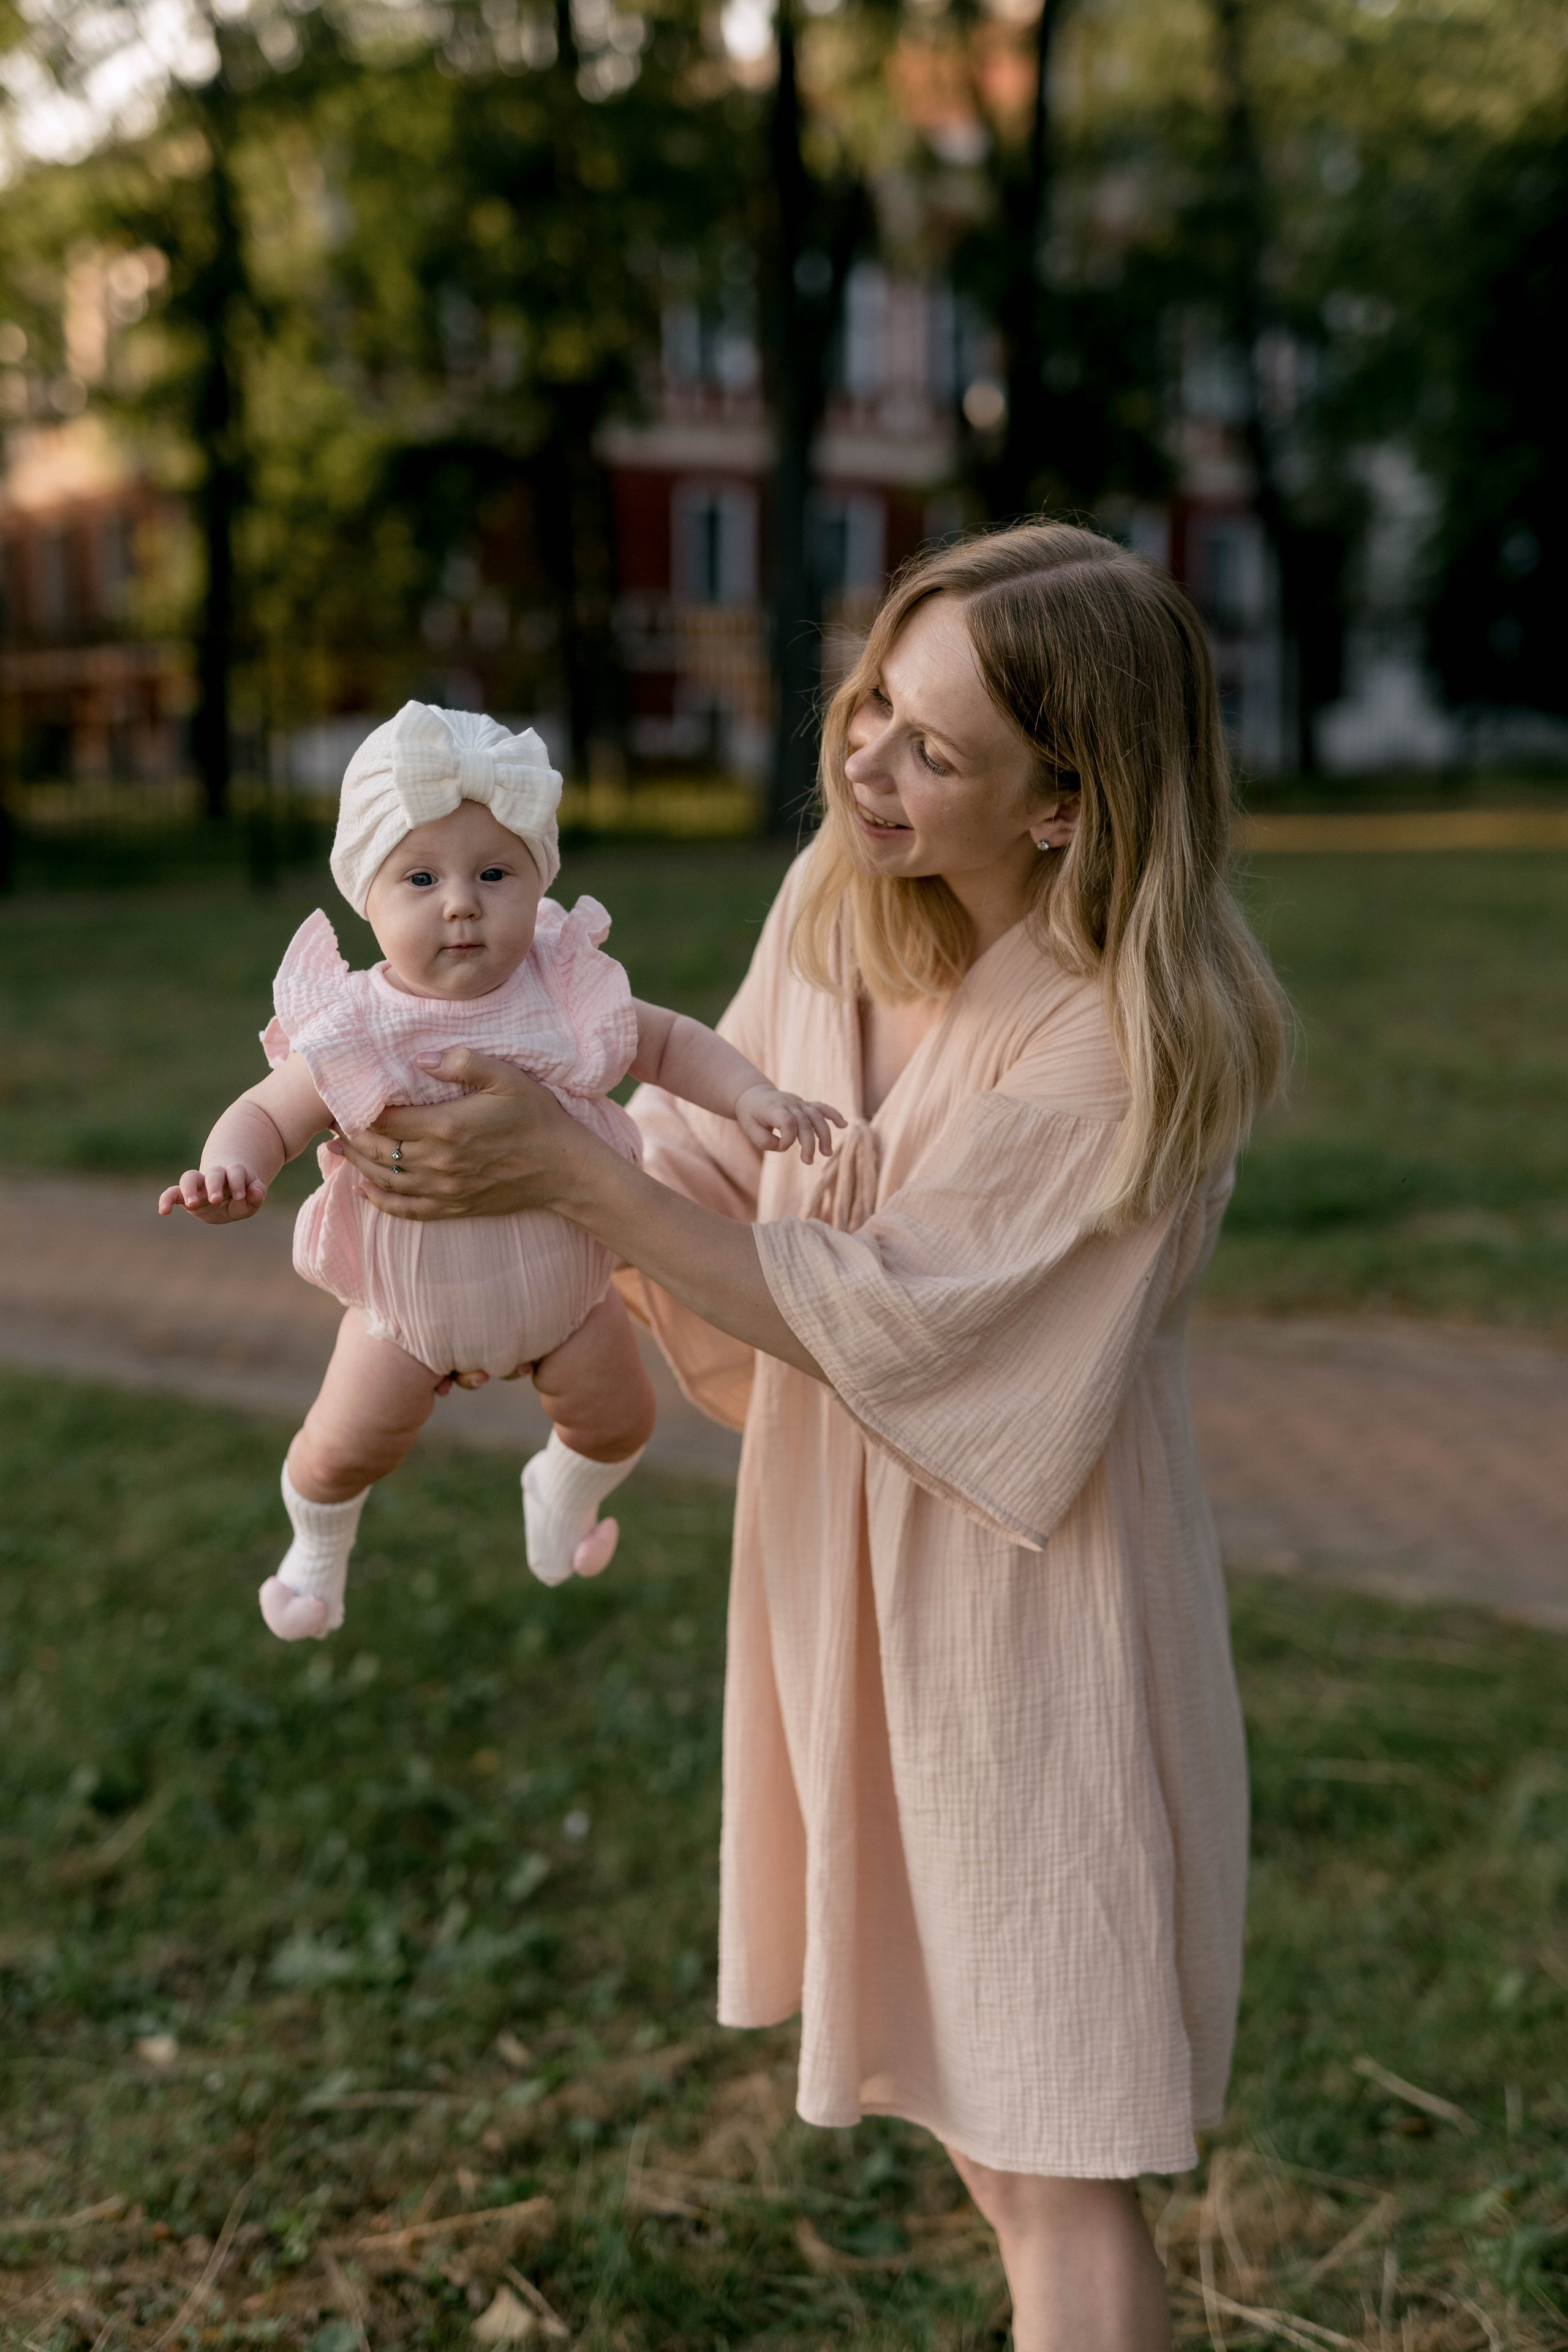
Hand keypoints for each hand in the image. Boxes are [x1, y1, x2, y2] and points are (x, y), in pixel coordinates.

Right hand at [158, 1165, 267, 1222]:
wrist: (226, 1196)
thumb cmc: (241, 1197)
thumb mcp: (252, 1199)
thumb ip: (256, 1195)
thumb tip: (254, 1191)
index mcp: (232, 1174)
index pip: (235, 1171)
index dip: (238, 1181)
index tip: (241, 1195)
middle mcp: (213, 1176)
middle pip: (213, 1173)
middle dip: (214, 1184)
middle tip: (216, 1199)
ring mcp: (198, 1185)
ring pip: (189, 1177)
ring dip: (189, 1188)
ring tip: (192, 1203)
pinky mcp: (184, 1196)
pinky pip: (171, 1193)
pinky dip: (166, 1199)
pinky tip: (163, 1211)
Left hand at [333, 1048, 595, 1220]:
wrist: (564, 1170)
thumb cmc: (538, 1118)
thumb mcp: (508, 1077)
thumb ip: (463, 1062)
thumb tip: (419, 1058)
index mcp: (445, 1126)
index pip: (385, 1119)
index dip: (359, 1109)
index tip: (345, 1098)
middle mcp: (437, 1162)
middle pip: (377, 1150)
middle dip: (350, 1136)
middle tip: (334, 1122)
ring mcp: (443, 1189)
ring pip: (385, 1179)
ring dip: (357, 1165)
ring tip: (339, 1149)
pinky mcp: (453, 1207)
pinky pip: (405, 1209)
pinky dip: (380, 1201)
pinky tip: (365, 1189)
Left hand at [735, 1085, 845, 1164]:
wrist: (752, 1094)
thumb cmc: (751, 1115)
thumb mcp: (749, 1130)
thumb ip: (764, 1141)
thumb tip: (783, 1147)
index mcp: (773, 1109)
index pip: (787, 1122)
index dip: (788, 1138)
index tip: (782, 1147)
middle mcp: (788, 1104)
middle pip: (805, 1122)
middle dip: (809, 1143)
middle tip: (809, 1161)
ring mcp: (798, 1103)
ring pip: (816, 1116)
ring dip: (824, 1135)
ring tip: (827, 1152)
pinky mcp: (804, 1104)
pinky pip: (821, 1107)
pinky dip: (833, 1114)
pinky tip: (843, 1124)